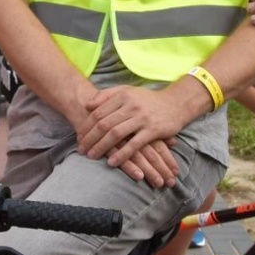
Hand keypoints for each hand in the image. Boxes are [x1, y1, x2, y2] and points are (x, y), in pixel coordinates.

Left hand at [78, 84, 193, 175]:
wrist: (176, 103)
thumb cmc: (148, 99)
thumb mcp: (128, 92)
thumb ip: (107, 95)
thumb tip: (88, 106)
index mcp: (122, 96)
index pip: (98, 112)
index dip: (86, 125)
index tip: (79, 136)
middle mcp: (131, 106)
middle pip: (104, 124)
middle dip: (90, 138)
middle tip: (81, 149)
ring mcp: (142, 118)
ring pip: (116, 134)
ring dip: (101, 147)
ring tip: (91, 156)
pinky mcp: (152, 130)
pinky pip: (134, 145)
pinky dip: (122, 155)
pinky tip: (112, 162)